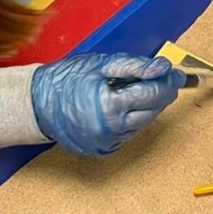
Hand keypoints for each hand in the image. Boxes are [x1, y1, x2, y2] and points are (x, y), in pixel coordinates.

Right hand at [31, 52, 185, 155]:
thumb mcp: (100, 65)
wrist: (36, 105)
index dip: (167, 82)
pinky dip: (134, 117)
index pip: (151, 94)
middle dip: (163, 93)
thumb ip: (134, 66)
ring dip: (150, 106)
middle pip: (152, 111)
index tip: (176, 73)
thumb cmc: (64, 81)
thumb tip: (162, 67)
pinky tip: (128, 104)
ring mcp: (108, 142)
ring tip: (145, 88)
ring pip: (143, 123)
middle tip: (168, 78)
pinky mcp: (105, 148)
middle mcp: (112, 129)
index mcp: (110, 106)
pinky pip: (130, 132)